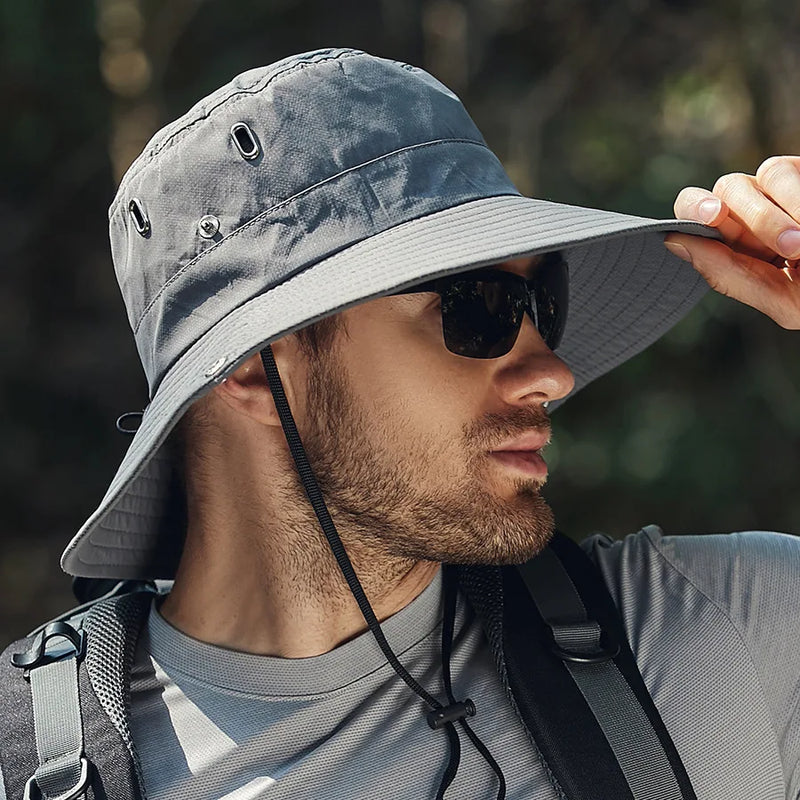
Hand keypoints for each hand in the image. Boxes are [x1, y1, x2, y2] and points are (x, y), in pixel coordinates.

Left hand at [666, 155, 799, 328]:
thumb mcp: (786, 301)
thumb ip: (732, 276)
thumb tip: (672, 242)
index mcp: (739, 245)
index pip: (695, 215)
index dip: (692, 211)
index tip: (705, 220)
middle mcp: (754, 212)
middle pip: (722, 191)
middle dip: (746, 217)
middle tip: (784, 246)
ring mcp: (783, 189)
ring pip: (758, 177)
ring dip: (775, 214)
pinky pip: (785, 171)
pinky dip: (797, 199)